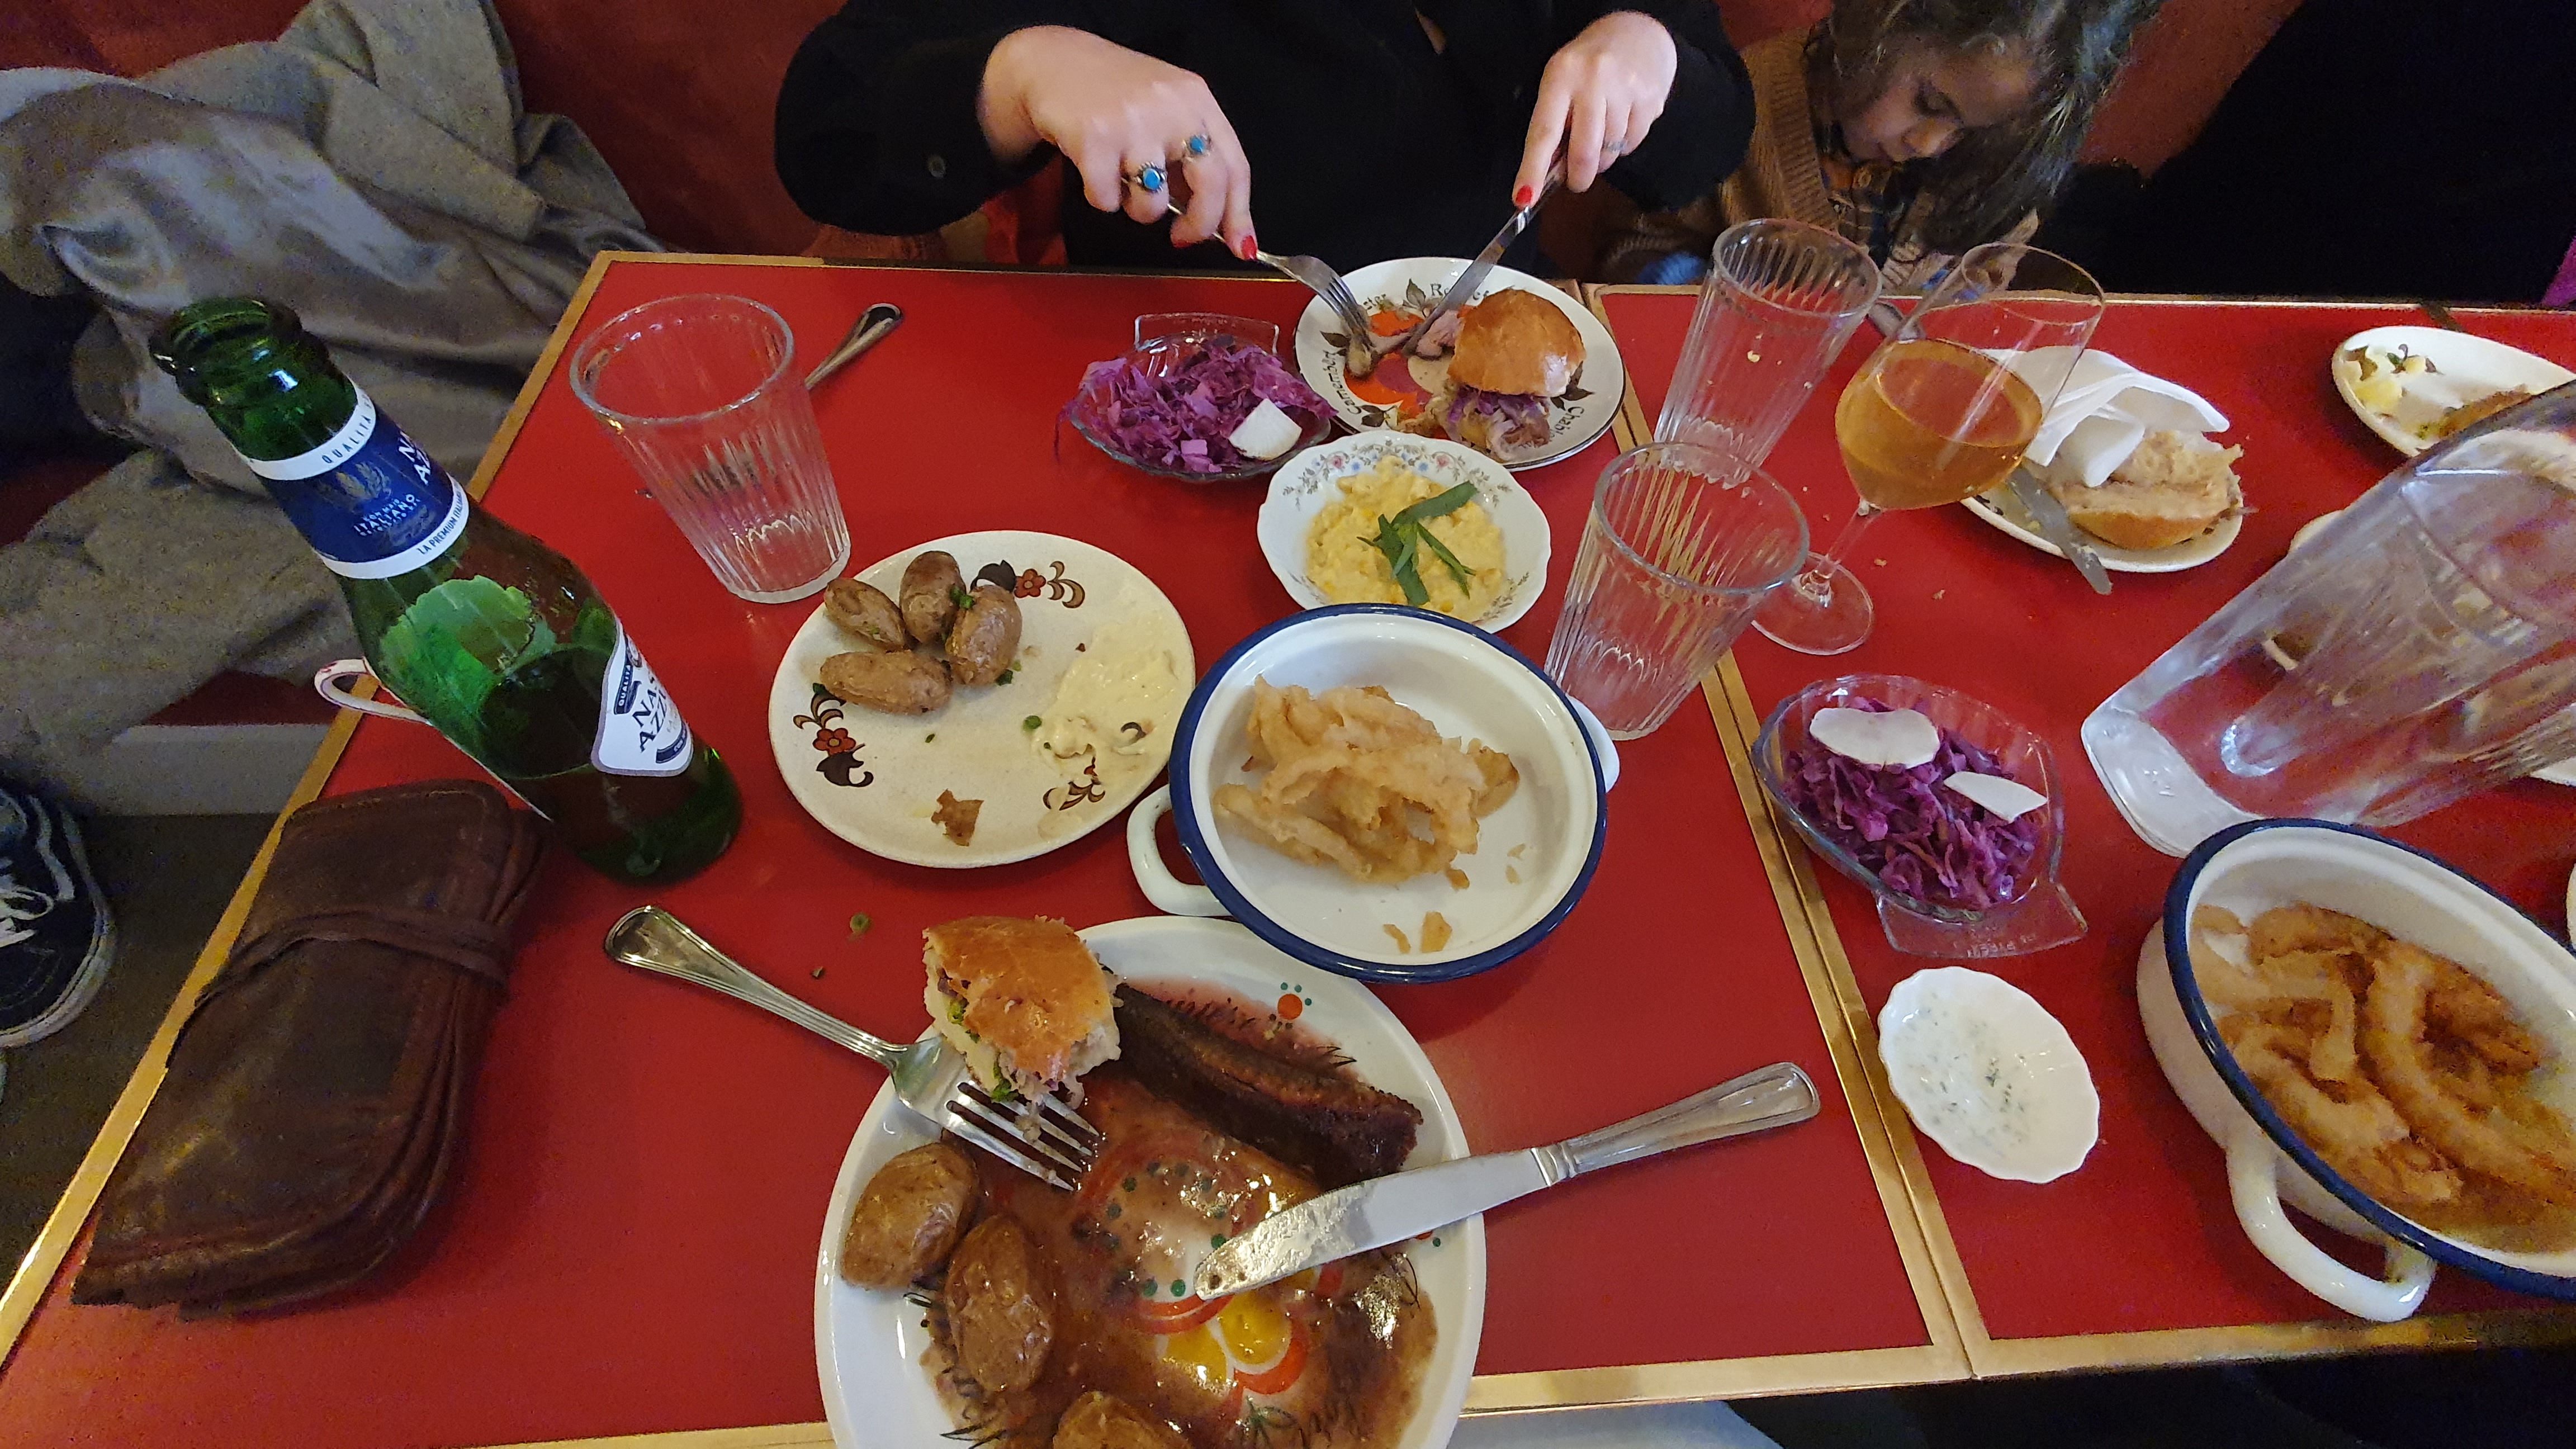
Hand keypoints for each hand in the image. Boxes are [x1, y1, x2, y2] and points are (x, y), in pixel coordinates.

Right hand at [980, 26, 1254, 254]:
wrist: (1055, 61)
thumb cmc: (1116, 93)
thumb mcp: (1167, 108)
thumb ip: (1194, 154)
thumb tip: (1221, 222)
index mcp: (1197, 100)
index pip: (1235, 166)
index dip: (1239, 213)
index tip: (1240, 247)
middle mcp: (1172, 108)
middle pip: (1210, 186)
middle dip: (1199, 226)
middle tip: (1181, 238)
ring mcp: (1134, 123)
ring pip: (1152, 204)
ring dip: (1137, 208)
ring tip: (1123, 179)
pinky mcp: (1094, 139)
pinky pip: (1106, 200)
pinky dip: (1100, 197)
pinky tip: (1094, 169)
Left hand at [1516, 12, 1678, 200]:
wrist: (1638, 33)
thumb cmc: (1589, 66)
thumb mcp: (1562, 81)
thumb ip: (1554, 122)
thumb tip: (1549, 172)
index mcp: (1561, 76)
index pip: (1544, 132)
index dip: (1533, 169)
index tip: (1524, 198)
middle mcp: (1593, 80)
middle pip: (1584, 151)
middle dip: (1578, 177)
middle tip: (1577, 181)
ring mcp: (1625, 88)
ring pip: (1610, 151)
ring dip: (1603, 158)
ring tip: (1601, 135)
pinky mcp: (1651, 99)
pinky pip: (1633, 143)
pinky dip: (1624, 145)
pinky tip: (1622, 123)